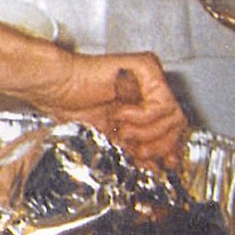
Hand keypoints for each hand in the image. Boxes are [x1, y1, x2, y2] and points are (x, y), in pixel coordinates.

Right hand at [34, 50, 188, 170]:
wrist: (55, 89)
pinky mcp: (147, 67)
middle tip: (136, 149)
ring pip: (173, 116)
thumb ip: (137, 149)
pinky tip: (120, 111)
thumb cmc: (72, 105)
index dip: (172, 149)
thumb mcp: (113, 137)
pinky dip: (142, 116)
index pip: (175, 127)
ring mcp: (151, 76)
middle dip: (158, 145)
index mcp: (144, 100)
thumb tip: (158, 167)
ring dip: (145, 131)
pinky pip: (163, 103)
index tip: (165, 164)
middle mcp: (151, 86)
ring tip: (122, 127)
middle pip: (179, 124)